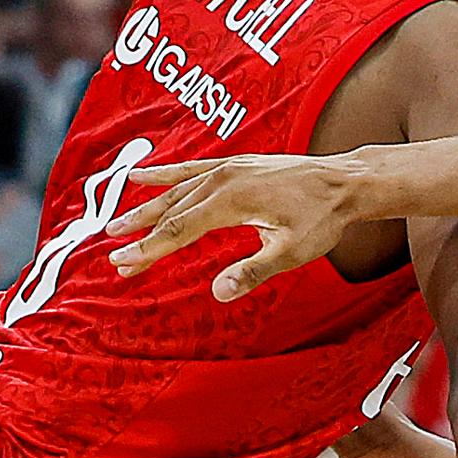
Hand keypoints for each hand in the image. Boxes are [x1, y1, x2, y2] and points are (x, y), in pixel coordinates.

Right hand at [109, 152, 377, 298]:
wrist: (345, 182)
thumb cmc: (321, 219)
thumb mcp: (292, 251)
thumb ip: (254, 271)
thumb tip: (218, 293)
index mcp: (231, 200)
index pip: (179, 229)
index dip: (148, 249)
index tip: (121, 264)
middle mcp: (222, 178)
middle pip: (171, 211)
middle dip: (140, 235)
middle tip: (113, 257)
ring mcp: (226, 167)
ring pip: (176, 191)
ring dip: (145, 209)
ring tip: (116, 226)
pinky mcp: (234, 164)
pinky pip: (189, 169)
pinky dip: (163, 175)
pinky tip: (139, 177)